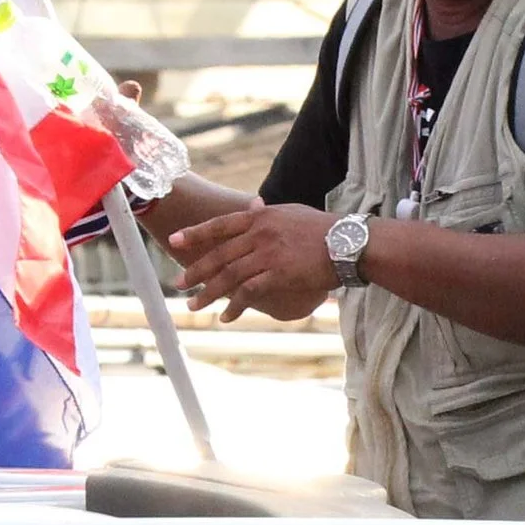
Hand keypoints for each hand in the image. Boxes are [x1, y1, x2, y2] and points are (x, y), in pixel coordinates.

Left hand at [170, 204, 342, 320]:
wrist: (349, 242)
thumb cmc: (325, 230)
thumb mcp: (291, 213)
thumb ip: (268, 214)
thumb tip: (254, 207)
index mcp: (260, 217)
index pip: (220, 225)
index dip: (195, 234)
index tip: (175, 241)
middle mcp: (259, 234)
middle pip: (219, 254)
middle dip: (196, 271)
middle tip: (179, 284)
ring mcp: (268, 254)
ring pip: (229, 275)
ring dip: (209, 293)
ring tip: (195, 306)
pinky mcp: (280, 274)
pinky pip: (249, 292)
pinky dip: (235, 306)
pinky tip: (226, 317)